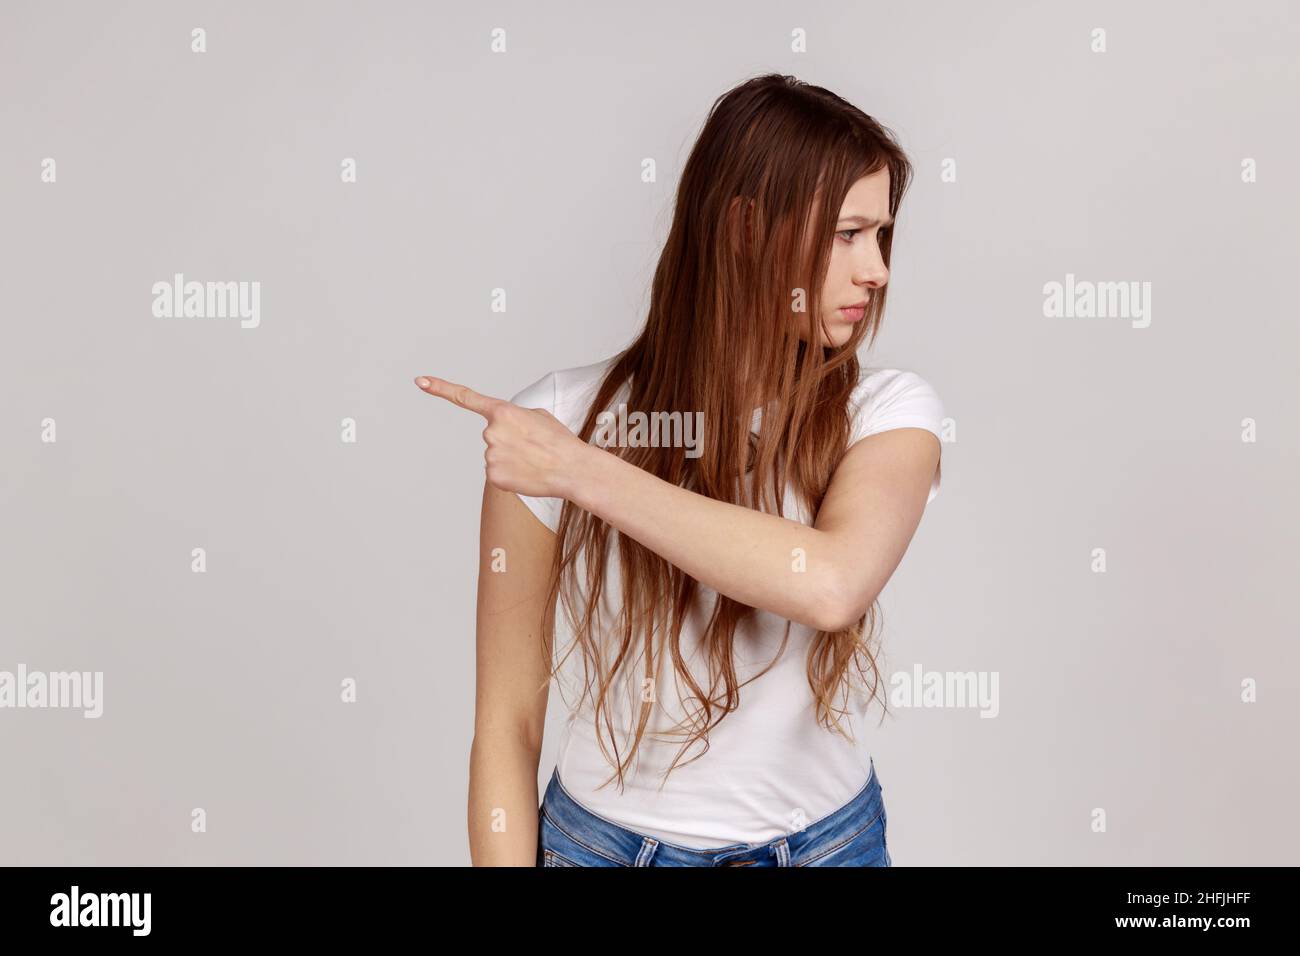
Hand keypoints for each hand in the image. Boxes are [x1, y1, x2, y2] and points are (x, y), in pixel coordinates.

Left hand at [414, 375, 591, 499]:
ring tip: (533, 460)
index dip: (441, 388)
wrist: (571, 469)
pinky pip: (497, 473)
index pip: (466, 398)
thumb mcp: (539, 416)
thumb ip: (515, 417)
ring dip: (512, 458)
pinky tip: (527, 473)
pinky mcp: (493, 476)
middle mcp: (491, 432)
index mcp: (503, 412)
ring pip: (495, 455)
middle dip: (510, 441)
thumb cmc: (559, 442)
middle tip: (533, 446)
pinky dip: (511, 474)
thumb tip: (505, 429)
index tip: (420, 381)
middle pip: (493, 436)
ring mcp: (490, 455)